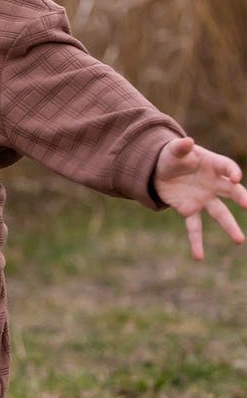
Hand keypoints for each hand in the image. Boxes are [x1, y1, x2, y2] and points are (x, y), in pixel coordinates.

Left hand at [153, 136, 246, 259]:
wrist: (159, 170)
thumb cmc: (172, 156)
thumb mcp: (173, 150)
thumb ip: (180, 147)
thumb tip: (187, 140)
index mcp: (212, 165)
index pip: (226, 167)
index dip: (231, 171)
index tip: (235, 178)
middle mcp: (213, 184)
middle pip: (231, 192)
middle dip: (241, 198)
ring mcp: (203, 198)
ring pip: (219, 214)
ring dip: (229, 227)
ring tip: (240, 240)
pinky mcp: (189, 210)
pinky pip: (194, 227)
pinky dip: (196, 241)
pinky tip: (199, 257)